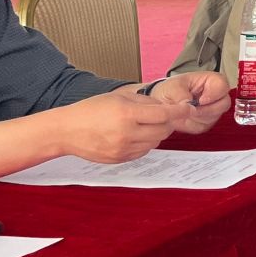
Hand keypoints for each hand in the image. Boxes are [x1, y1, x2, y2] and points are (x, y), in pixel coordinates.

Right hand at [57, 90, 180, 163]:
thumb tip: (166, 105)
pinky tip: (136, 134)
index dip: (180, 110)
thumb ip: (144, 101)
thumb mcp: (119, 97)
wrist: (66, 131)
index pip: (164, 114)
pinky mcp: (119, 159)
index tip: (189, 108)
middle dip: (169, 121)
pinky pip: (143, 151)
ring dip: (158, 133)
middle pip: (164, 130)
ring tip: (146, 124)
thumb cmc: (90, 110)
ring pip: (155, 142)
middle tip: (165, 114)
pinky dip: (146, 143)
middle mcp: (126, 134)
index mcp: (127, 114)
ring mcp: (122, 149)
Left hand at [148, 72, 231, 132]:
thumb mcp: (172, 86)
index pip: (222, 86)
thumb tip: (187, 103)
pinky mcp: (206, 123)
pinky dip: (191, 125)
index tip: (201, 101)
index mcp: (211, 81)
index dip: (214, 94)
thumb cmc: (172, 90)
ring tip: (183, 112)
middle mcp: (216, 96)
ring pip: (213, 117)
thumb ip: (180, 93)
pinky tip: (183, 119)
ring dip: (197, 118)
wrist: (164, 102)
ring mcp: (213, 110)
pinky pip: (203, 127)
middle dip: (206, 110)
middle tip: (191, 110)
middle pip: (223, 104)